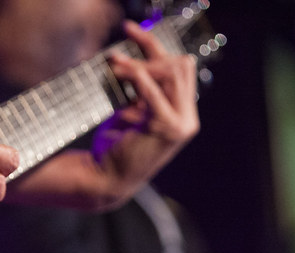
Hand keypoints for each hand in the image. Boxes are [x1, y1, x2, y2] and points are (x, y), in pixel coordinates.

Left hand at [91, 20, 199, 201]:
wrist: (107, 179)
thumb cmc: (115, 146)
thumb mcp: (132, 112)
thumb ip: (142, 91)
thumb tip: (137, 58)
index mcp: (183, 113)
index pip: (182, 69)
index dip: (158, 48)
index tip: (132, 32)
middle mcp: (187, 119)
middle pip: (181, 66)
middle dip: (151, 52)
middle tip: (118, 54)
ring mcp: (180, 125)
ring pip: (171, 74)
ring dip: (140, 65)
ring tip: (114, 65)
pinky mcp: (165, 129)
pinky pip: (154, 92)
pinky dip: (137, 78)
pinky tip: (120, 70)